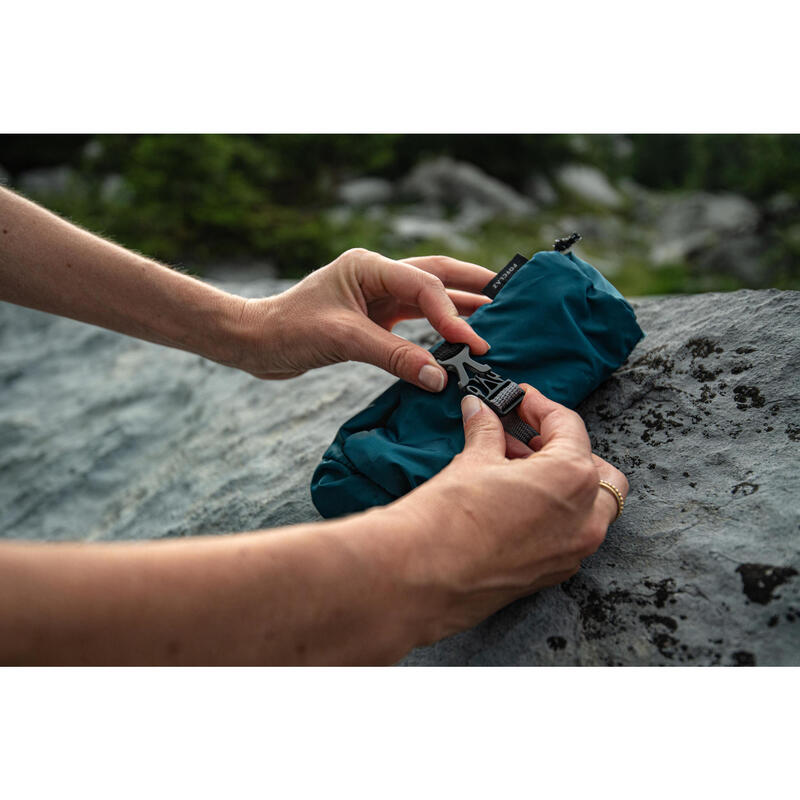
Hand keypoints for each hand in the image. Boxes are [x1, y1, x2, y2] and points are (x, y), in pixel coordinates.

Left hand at [235, 248, 493, 390]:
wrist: (256, 341)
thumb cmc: (288, 330)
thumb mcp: (343, 340)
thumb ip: (394, 356)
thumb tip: (439, 377)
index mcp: (368, 267)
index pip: (424, 285)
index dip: (452, 313)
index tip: (473, 343)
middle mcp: (376, 275)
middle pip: (436, 274)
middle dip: (473, 284)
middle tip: (509, 296)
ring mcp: (376, 294)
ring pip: (428, 295)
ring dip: (459, 305)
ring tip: (495, 314)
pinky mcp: (373, 316)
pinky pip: (414, 317)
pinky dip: (438, 326)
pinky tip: (457, 335)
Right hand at [388, 384, 628, 643]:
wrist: (420, 577)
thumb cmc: (448, 520)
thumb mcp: (472, 461)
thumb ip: (486, 431)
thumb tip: (481, 411)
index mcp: (571, 478)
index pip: (568, 426)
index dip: (540, 406)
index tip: (520, 400)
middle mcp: (584, 519)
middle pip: (596, 471)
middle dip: (565, 448)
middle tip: (526, 435)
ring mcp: (571, 552)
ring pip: (589, 507)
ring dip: (560, 481)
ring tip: (512, 465)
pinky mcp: (551, 574)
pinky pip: (568, 534)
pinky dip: (553, 512)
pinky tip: (514, 500)